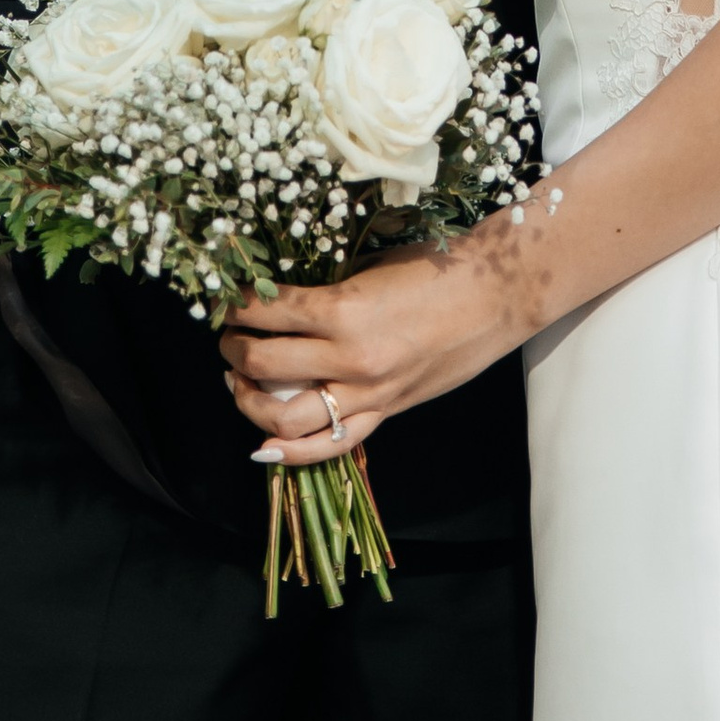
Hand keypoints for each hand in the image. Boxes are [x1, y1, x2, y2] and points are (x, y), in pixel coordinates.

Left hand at [219, 242, 527, 467]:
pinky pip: (330, 444)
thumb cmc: (436, 268)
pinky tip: (264, 444)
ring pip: (286, 417)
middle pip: (265, 364)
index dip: (237, 305)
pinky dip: (291, 452)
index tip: (225, 298)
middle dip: (233, 349)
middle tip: (226, 337)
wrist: (494, 297)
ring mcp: (367, 393)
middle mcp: (349, 359)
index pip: (268, 311)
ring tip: (237, 382)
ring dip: (249, 401)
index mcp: (343, 310)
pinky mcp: (385, 412)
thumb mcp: (371, 268)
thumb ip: (328, 292)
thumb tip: (281, 302)